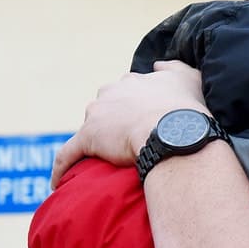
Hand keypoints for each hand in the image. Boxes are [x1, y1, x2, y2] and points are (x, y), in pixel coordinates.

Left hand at [51, 61, 207, 186]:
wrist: (173, 131)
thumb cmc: (185, 108)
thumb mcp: (188, 78)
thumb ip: (173, 68)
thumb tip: (158, 64)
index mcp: (132, 82)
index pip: (127, 92)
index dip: (135, 108)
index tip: (142, 122)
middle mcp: (110, 93)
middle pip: (105, 107)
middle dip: (112, 121)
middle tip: (128, 141)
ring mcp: (97, 115)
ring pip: (89, 128)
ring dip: (94, 141)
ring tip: (103, 161)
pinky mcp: (87, 139)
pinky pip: (68, 155)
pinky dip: (63, 167)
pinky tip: (60, 182)